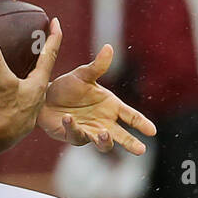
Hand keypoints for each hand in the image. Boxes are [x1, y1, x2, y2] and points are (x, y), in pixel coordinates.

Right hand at [0, 16, 63, 149]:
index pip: (50, 53)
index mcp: (38, 83)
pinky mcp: (22, 114)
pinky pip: (24, 94)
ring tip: (29, 62)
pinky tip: (14, 88)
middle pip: (45, 67)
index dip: (54, 36)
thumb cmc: (5, 111)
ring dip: (33, 71)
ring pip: (35, 82)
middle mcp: (39, 93)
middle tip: (44, 38)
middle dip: (45, 52)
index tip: (56, 21)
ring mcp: (31, 105)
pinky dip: (21, 85)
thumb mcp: (2, 83)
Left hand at [38, 43, 155, 154]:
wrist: (45, 97)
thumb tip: (108, 47)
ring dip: (105, 140)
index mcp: (111, 106)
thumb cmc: (68, 87)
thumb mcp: (83, 75)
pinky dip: (73, 127)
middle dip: (131, 143)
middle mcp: (103, 121)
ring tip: (105, 134)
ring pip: (103, 143)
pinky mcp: (73, 136)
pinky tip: (68, 118)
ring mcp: (90, 131)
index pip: (131, 116)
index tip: (152, 131)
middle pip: (121, 136)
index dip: (142, 124)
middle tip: (141, 150)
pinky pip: (76, 135)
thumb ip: (97, 66)